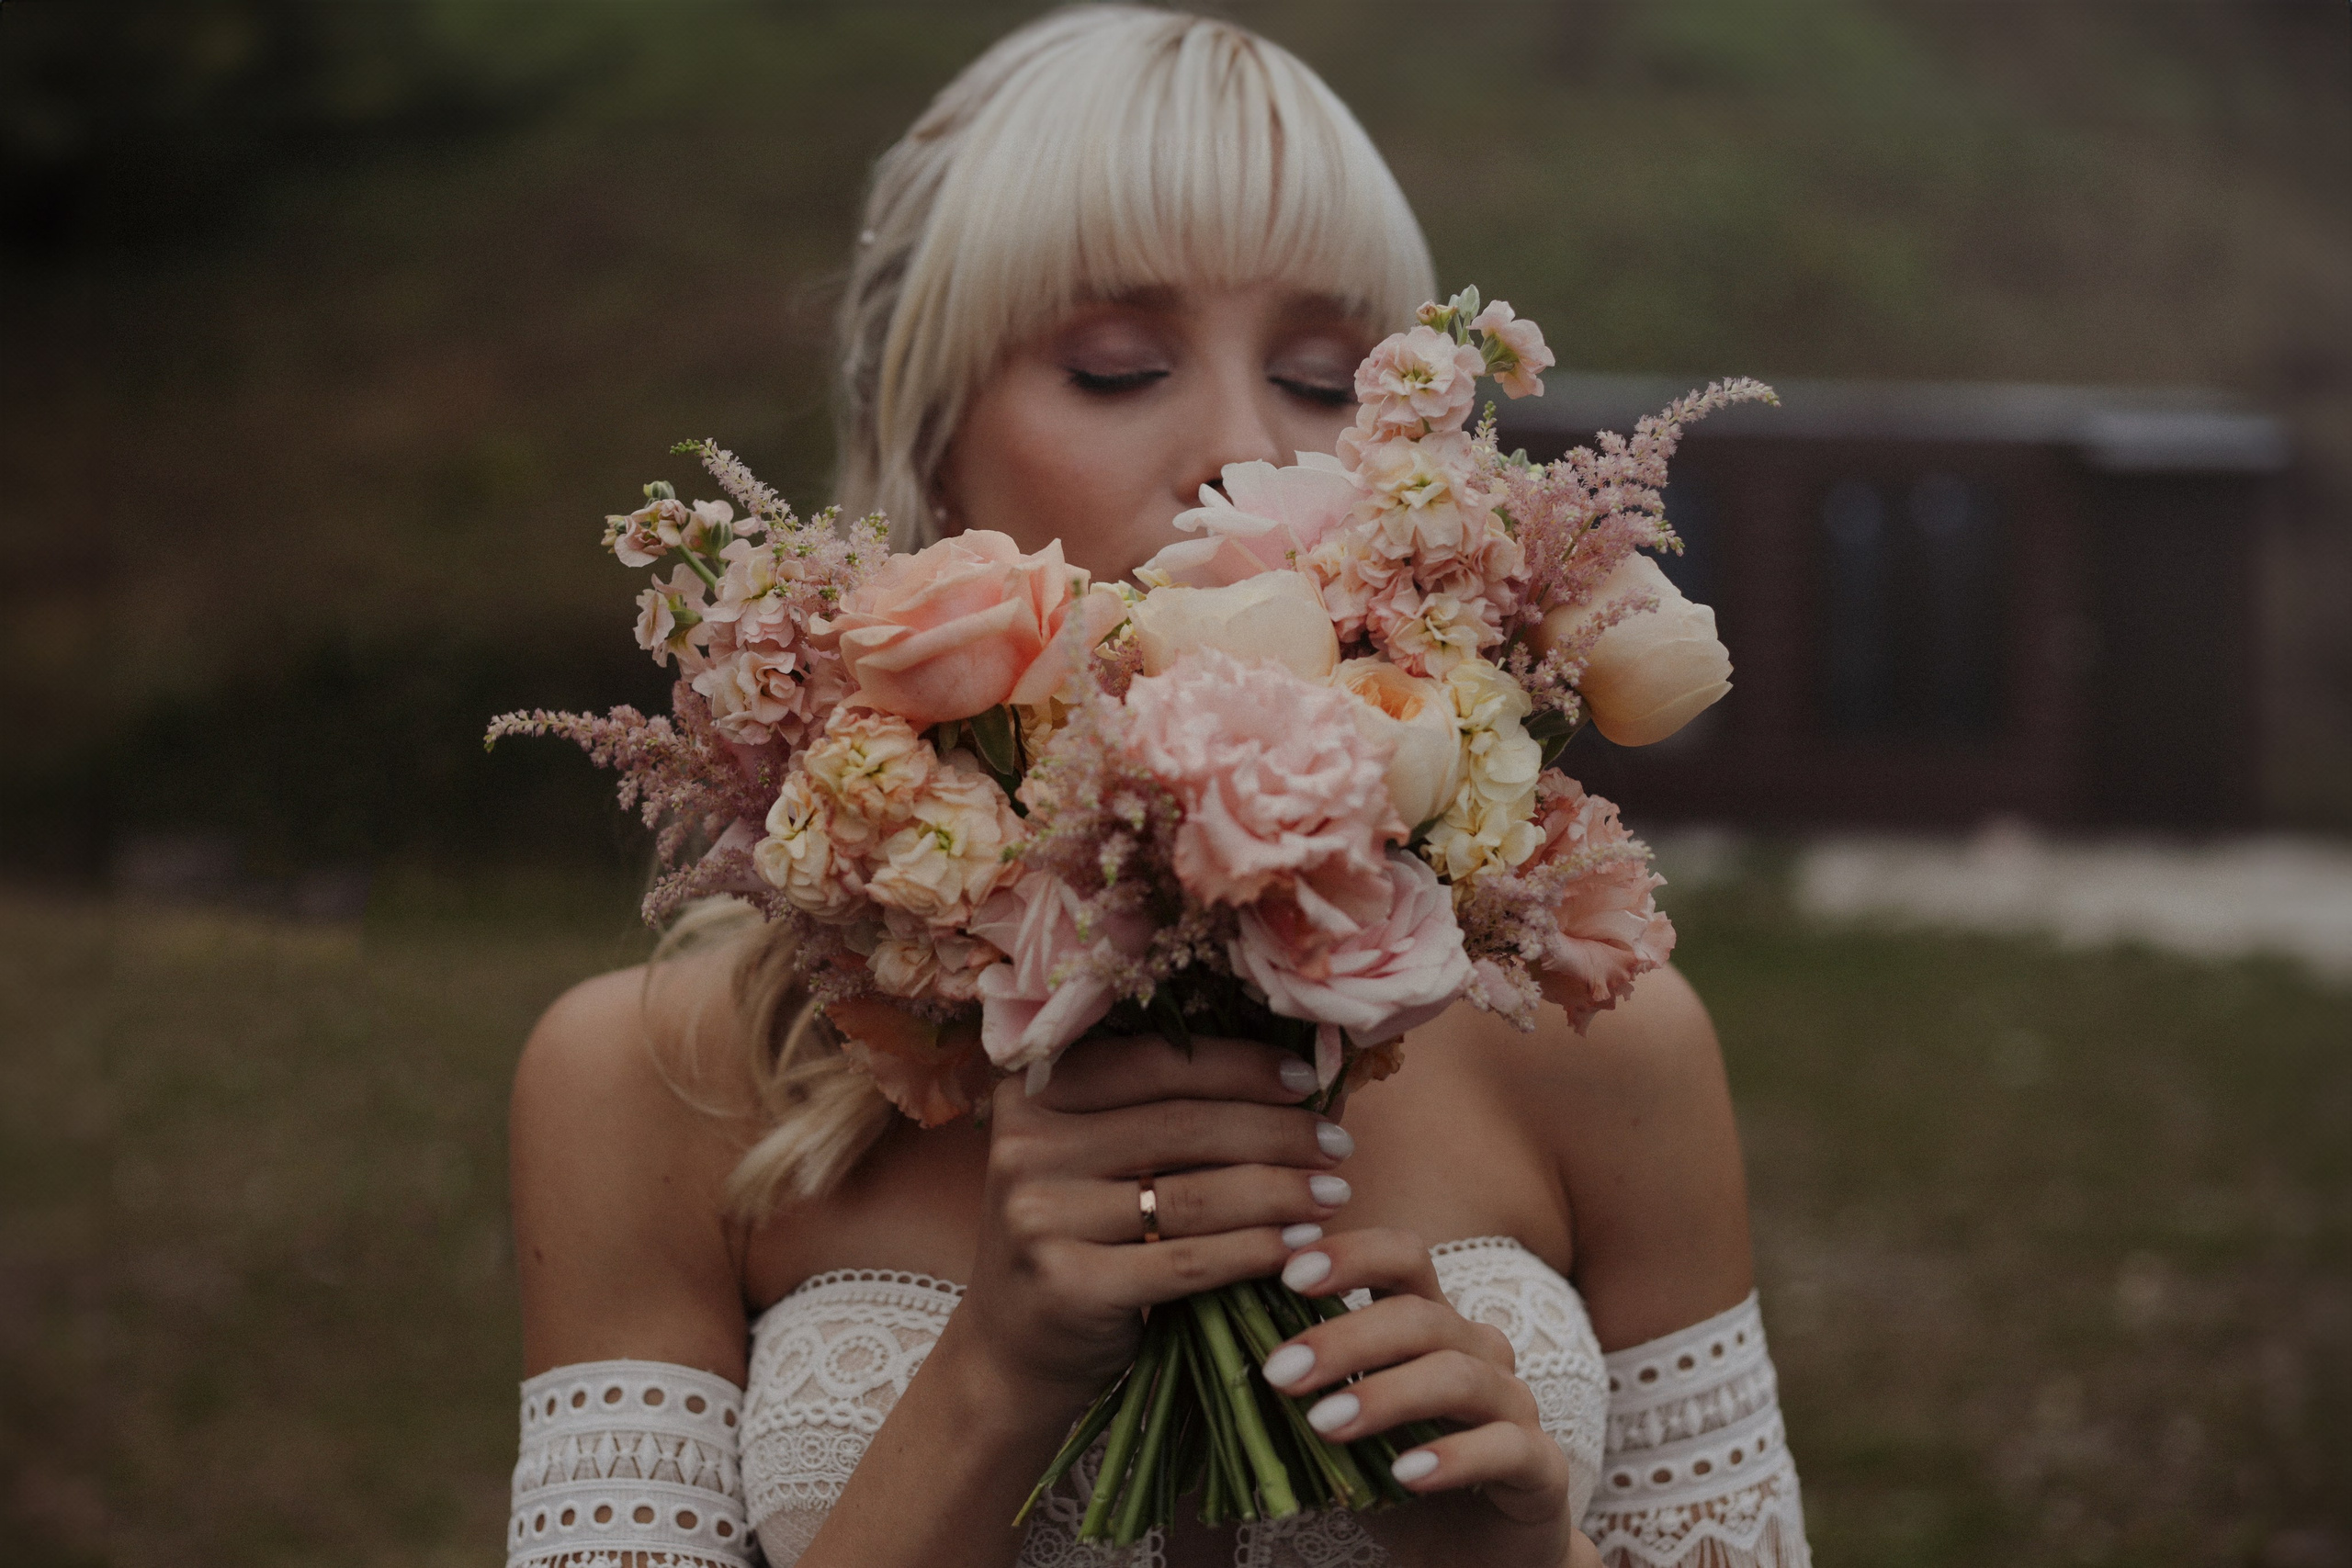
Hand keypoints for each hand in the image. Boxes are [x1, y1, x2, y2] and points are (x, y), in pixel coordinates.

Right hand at [946, 1034, 1354, 1413]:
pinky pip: (1188, 1261)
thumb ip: (1152, 1113)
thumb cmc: (1075, 1239)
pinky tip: (1299, 1247)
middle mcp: (1024, 1145)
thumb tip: (1285, 1073)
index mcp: (1032, 1092)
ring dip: (1280, 1191)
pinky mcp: (1068, 1285)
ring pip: (1193, 1194)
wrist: (1010, 1353)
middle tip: (1339, 1143)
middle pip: (1182, 1125)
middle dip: (1277, 1132)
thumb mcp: (1087, 1161)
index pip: (1154, 1062)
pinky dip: (1254, 1251)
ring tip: (1333, 1193)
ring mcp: (1038, 1217)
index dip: (1240, 1066)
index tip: (1307, 1081)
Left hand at [1257, 1227, 1592, 1567]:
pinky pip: (1505, 1447)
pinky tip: (1405, 1475)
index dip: (1351, 1254)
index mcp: (1432, 1325)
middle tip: (1279, 1373)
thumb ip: (1307, 1386)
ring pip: (1458, 1376)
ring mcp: (1516, 1405)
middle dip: (1345, 1339)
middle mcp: (1479, 1351)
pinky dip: (1452, 1457)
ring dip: (1385, 1397)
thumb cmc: (1397, 1478)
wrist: (1474, 1556)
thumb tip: (1228, 1352)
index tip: (1288, 1274)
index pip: (1404, 1258)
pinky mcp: (1541, 1466)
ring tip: (1324, 1425)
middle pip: (1421, 1316)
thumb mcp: (1343, 1427)